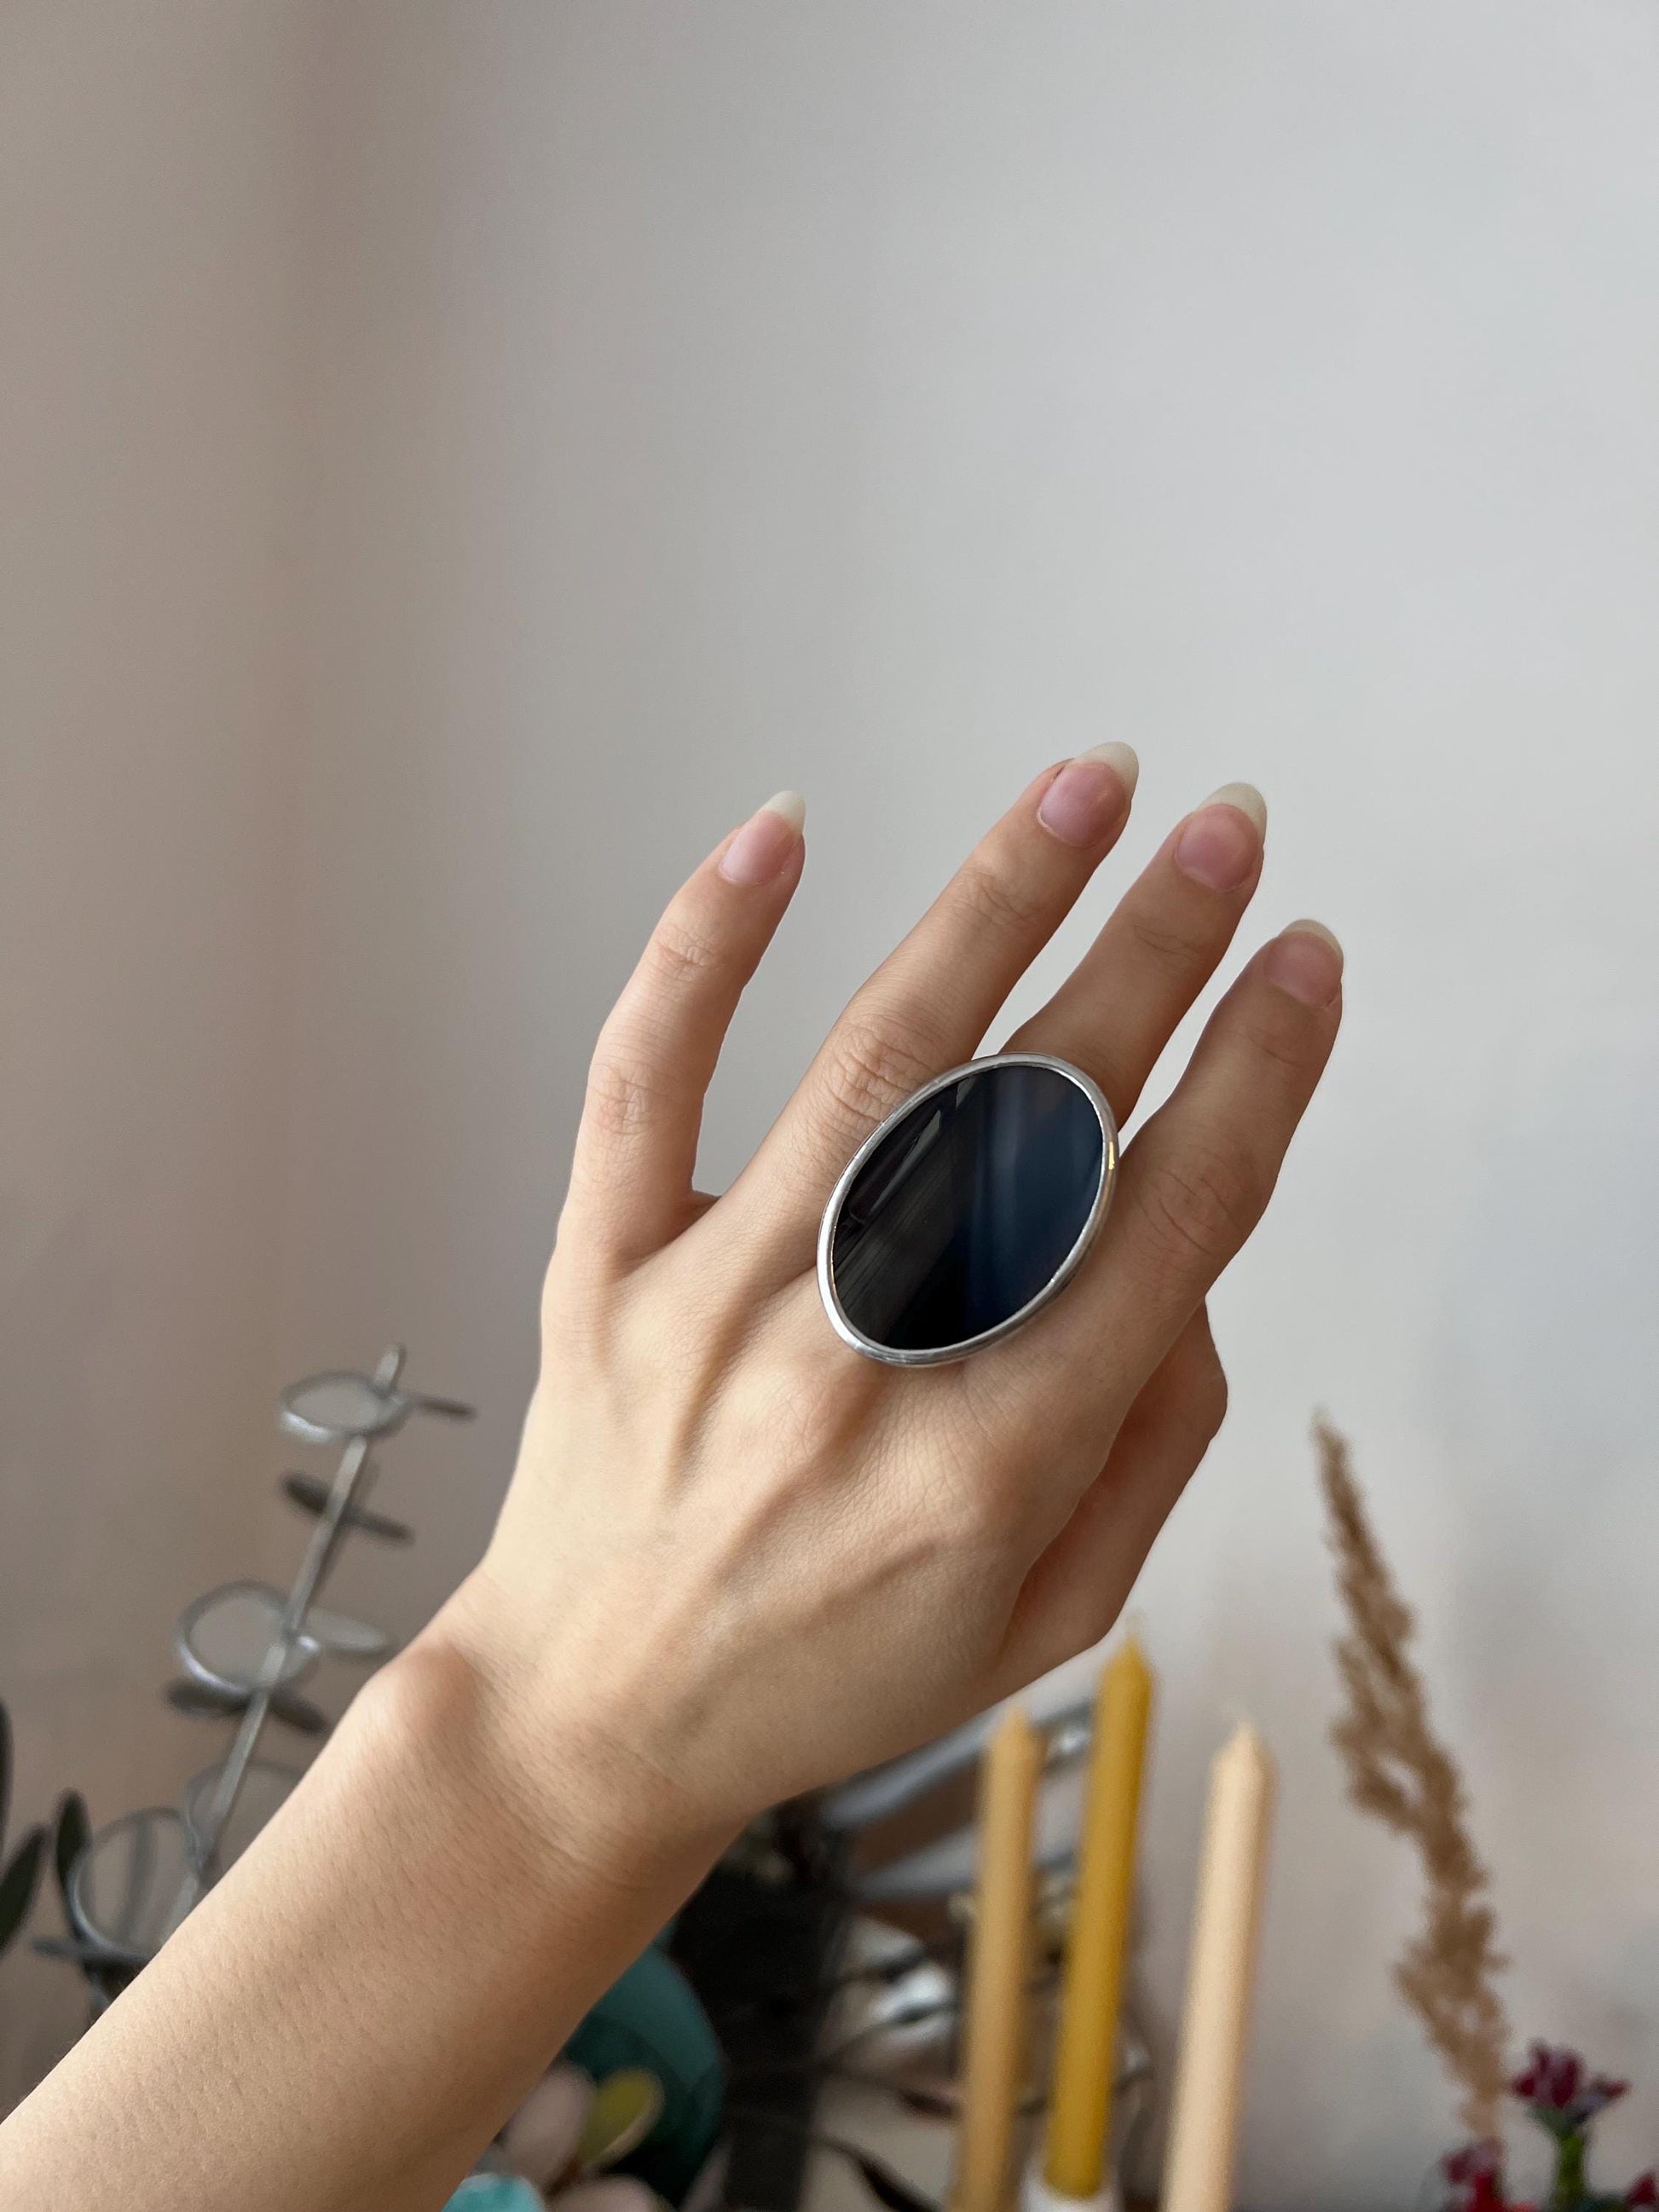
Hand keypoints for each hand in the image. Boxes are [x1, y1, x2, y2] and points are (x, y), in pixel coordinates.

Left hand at [440, 752, 1340, 1852]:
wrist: (594, 1713)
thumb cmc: (833, 1668)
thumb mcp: (1052, 1618)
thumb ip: (1152, 1443)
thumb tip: (1187, 1262)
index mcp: (993, 1468)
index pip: (1165, 1228)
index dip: (1257, 1079)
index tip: (1303, 967)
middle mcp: (861, 1368)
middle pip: (1042, 1118)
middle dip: (1157, 957)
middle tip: (1229, 835)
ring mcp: (719, 1302)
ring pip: (878, 1060)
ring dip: (997, 903)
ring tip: (1087, 789)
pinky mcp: (607, 1264)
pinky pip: (646, 1078)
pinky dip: (704, 946)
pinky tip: (778, 831)